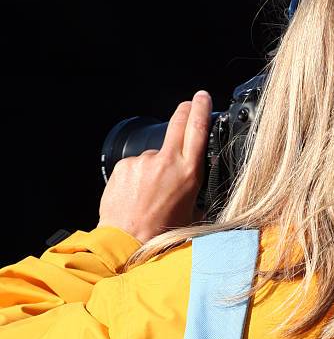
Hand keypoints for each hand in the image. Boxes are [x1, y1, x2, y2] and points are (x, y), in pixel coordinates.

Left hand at [98, 90, 211, 243]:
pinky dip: (137, 175)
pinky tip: (136, 193)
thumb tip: (203, 187)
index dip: (200, 108)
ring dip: (155, 166)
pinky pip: (135, 165)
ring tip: (149, 192)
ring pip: (154, 154)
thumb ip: (198, 192)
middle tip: (188, 104)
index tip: (202, 97)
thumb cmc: (162, 232)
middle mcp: (167, 161)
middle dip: (185, 109)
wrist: (126, 242)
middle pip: (177, 122)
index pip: (197, 129)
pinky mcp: (124, 166)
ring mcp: (143, 161)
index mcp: (189, 171)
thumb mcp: (194, 211)